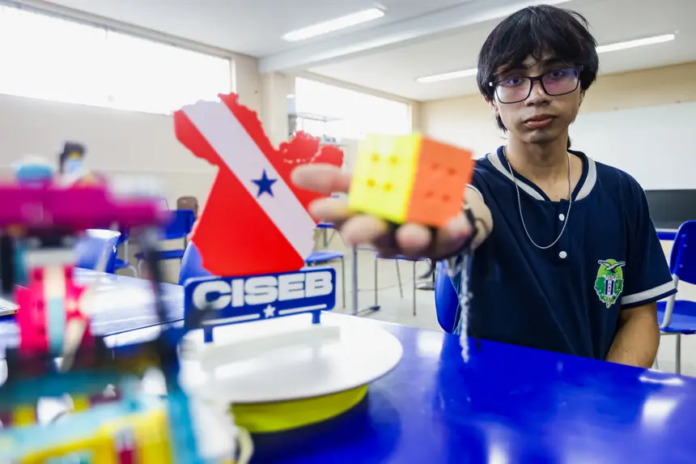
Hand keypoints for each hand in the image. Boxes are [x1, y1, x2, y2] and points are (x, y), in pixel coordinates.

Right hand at [292, 164, 472, 258]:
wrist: (444, 204)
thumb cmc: (398, 196)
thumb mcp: (367, 183)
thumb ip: (335, 181)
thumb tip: (295, 176)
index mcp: (367, 219)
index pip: (345, 217)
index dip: (332, 214)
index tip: (316, 209)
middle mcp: (389, 234)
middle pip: (376, 236)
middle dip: (367, 233)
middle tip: (356, 233)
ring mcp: (417, 241)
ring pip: (412, 243)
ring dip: (411, 239)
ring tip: (412, 232)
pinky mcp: (446, 242)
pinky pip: (450, 238)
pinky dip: (454, 232)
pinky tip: (458, 223)